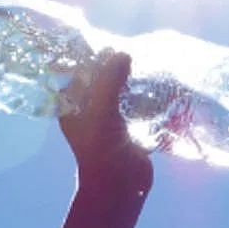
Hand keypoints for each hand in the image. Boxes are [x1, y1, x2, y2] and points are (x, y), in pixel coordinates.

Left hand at [60, 50, 153, 190]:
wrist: (120, 186)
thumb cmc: (102, 148)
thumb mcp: (101, 110)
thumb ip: (109, 80)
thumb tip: (122, 53)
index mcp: (72, 106)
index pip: (76, 73)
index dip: (89, 57)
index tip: (107, 41)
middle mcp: (88, 111)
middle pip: (99, 80)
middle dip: (113, 66)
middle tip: (131, 50)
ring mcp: (109, 119)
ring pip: (119, 91)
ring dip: (130, 80)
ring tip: (146, 62)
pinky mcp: (128, 128)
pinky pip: (134, 105)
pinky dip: (143, 95)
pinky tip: (156, 83)